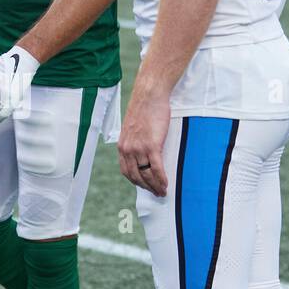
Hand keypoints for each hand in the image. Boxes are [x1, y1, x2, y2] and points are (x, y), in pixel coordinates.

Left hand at [117, 81, 170, 195]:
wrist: (149, 95)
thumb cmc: (144, 108)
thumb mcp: (132, 128)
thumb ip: (134, 141)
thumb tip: (141, 151)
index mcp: (122, 146)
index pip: (126, 171)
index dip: (136, 182)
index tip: (144, 186)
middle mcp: (128, 149)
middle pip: (136, 176)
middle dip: (147, 188)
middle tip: (156, 193)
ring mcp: (139, 148)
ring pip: (147, 175)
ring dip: (155, 186)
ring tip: (163, 191)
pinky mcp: (152, 145)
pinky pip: (157, 168)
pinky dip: (161, 179)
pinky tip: (166, 184)